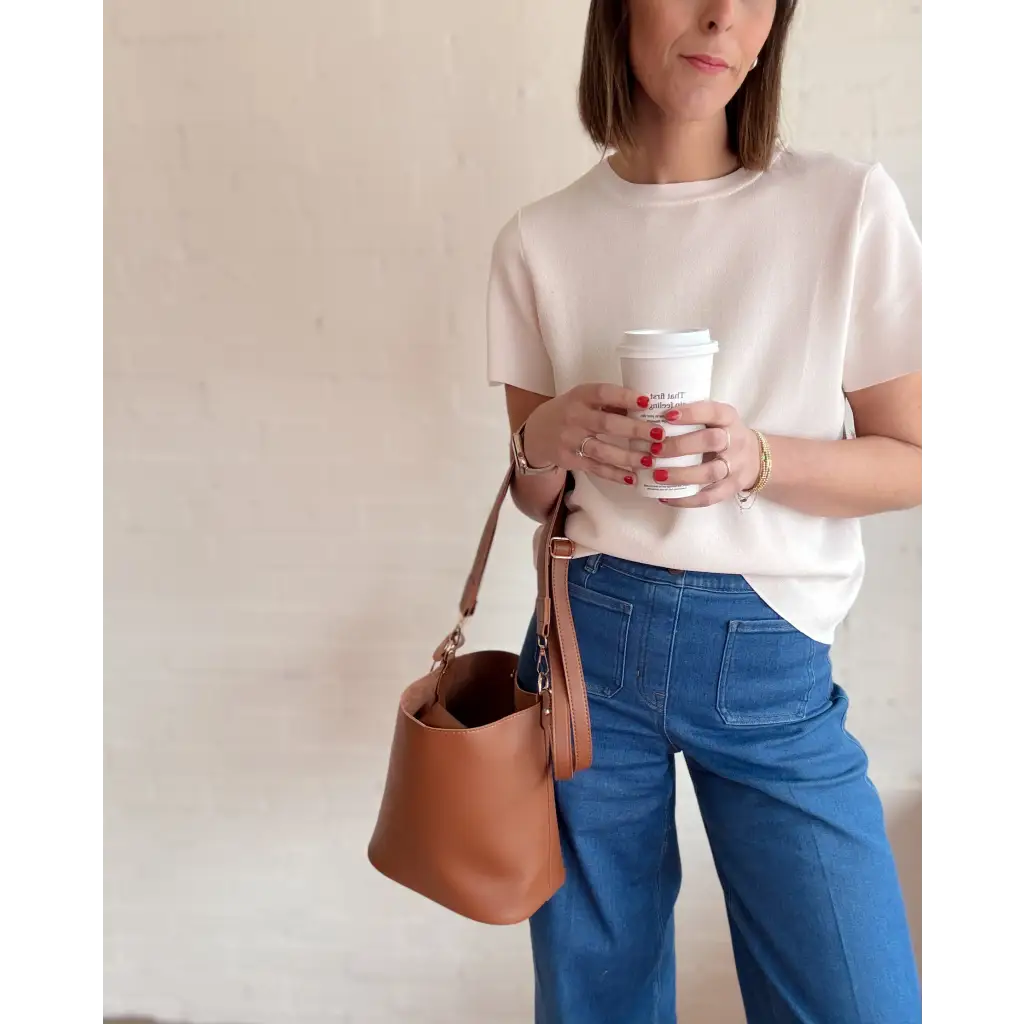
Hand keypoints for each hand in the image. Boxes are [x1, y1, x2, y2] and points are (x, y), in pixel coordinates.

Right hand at [523, 383, 662, 486]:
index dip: (625, 397)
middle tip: (659, 435)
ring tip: (650, 460)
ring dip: (628, 456)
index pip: (603, 393)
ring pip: (602, 450)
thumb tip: (646, 409)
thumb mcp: (583, 400)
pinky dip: (614, 474)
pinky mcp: (569, 459)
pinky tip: (632, 477)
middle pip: (607, 424)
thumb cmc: (570, 412)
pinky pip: (595, 468)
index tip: (647, 401)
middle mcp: (573, 417)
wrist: (536, 433)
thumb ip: (608, 403)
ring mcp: (570, 440)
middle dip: (635, 430)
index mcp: (579, 396)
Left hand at [653, 401, 760, 507]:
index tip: (666, 415)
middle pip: (711, 441)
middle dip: (680, 445)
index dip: (691, 413)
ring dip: (681, 475)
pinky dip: (687, 500)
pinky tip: (666, 498)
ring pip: (710, 472)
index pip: (713, 412)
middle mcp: (735, 441)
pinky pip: (710, 497)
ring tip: (657, 475)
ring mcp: (735, 466)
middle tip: (654, 449)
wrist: (756, 458)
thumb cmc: (723, 434)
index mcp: (729, 418)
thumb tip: (649, 418)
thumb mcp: (716, 419)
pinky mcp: (731, 488)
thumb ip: (693, 417)